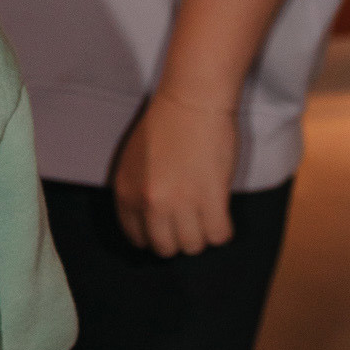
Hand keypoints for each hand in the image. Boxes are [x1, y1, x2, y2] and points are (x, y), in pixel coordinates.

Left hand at [112, 92, 237, 255]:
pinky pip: (219, 236)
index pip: (137, 238)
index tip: (167, 229)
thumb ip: (136, 192)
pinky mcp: (211, 199)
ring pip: (193, 246)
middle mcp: (150, 203)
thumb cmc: (166, 123)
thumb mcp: (134, 160)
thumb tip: (150, 224)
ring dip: (202, 234)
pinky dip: (222, 230)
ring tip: (206, 214)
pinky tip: (221, 214)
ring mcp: (181, 203)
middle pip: (166, 249)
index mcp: (126, 192)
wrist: (193, 100)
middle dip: (179, 238)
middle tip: (189, 221)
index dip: (155, 236)